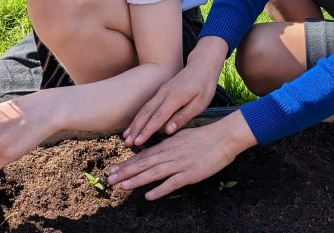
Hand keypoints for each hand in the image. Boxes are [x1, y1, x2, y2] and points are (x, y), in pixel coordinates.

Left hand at [108, 110, 256, 199]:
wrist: (223, 138)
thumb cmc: (203, 137)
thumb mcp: (181, 136)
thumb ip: (167, 145)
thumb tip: (154, 152)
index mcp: (167, 145)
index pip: (143, 155)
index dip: (127, 163)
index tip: (114, 169)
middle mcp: (170, 153)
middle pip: (144, 163)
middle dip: (125, 172)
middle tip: (110, 179)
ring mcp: (180, 164)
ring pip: (154, 172)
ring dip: (137, 180)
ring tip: (122, 186)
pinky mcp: (190, 174)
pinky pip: (172, 183)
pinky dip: (160, 189)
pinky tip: (148, 196)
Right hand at [123, 36, 226, 146]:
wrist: (201, 65)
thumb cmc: (204, 86)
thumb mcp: (200, 104)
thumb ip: (183, 117)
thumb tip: (168, 130)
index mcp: (175, 97)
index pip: (158, 117)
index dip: (147, 131)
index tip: (138, 142)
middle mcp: (164, 93)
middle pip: (146, 113)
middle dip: (136, 129)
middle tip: (127, 143)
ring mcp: (161, 91)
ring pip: (144, 109)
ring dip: (134, 123)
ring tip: (126, 137)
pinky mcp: (160, 92)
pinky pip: (147, 105)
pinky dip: (138, 116)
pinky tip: (134, 125)